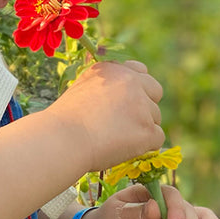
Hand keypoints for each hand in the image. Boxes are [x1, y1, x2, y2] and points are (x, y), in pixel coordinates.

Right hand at [49, 60, 164, 172]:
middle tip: (126, 123)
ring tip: (113, 138)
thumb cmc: (65, 121)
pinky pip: (157, 138)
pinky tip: (121, 148)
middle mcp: (131, 82)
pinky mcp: (148, 129)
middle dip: (146, 106)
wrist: (62, 139)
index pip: (141, 71)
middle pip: (155, 92)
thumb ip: (105, 86)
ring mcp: (142, 105)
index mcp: (114, 70)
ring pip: (155, 118)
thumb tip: (123, 96)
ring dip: (141, 129)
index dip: (137, 89)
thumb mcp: (82, 89)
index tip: (127, 103)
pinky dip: (143, 147)